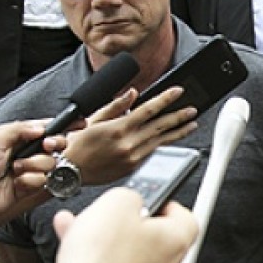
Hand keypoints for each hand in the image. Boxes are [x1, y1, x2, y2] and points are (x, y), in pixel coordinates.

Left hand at [0, 121, 65, 217]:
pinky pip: (41, 182)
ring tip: (15, 170)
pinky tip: (16, 183)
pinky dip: (30, 182)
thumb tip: (41, 127)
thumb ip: (20, 129)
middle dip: (51, 146)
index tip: (79, 124)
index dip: (63, 126)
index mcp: (15, 137)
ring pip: (49, 165)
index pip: (44, 128)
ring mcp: (25, 171)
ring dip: (34, 166)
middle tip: (45, 147)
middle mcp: (22, 153)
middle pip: (54, 147)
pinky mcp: (25, 189)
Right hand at [52, 188, 196, 262]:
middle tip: (107, 219)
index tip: (147, 201)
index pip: (185, 217)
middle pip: (154, 240)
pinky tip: (76, 261)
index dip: (164, 204)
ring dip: (107, 247)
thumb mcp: (117, 202)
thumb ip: (130, 196)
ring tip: (79, 234)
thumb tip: (130, 202)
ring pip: (131, 262)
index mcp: (176, 241)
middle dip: (127, 226)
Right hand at [68, 86, 198, 184]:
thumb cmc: (79, 145)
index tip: (178, 91)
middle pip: (160, 126)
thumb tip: (132, 93)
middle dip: (179, 116)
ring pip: (162, 141)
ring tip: (191, 124)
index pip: (149, 109)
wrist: (71, 171)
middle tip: (192, 109)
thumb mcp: (94, 119)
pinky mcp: (133, 168)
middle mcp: (128, 144)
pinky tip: (173, 139)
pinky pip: (154, 153)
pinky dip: (165, 144)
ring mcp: (132, 158)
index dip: (166, 99)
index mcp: (118, 129)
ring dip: (178, 132)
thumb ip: (116, 106)